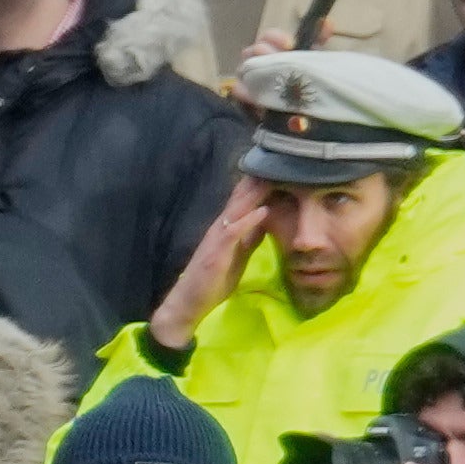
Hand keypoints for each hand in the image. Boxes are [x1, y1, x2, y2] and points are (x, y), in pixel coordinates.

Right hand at [151, 181, 266, 337]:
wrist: (189, 303)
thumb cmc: (213, 281)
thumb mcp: (238, 256)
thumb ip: (250, 238)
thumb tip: (265, 220)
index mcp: (225, 229)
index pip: (242, 201)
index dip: (257, 184)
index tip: (274, 168)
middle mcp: (219, 228)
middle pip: (240, 199)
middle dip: (256, 180)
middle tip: (275, 161)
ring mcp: (217, 238)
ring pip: (237, 209)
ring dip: (254, 193)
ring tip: (272, 176)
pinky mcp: (217, 251)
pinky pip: (234, 232)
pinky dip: (249, 220)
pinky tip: (263, 210)